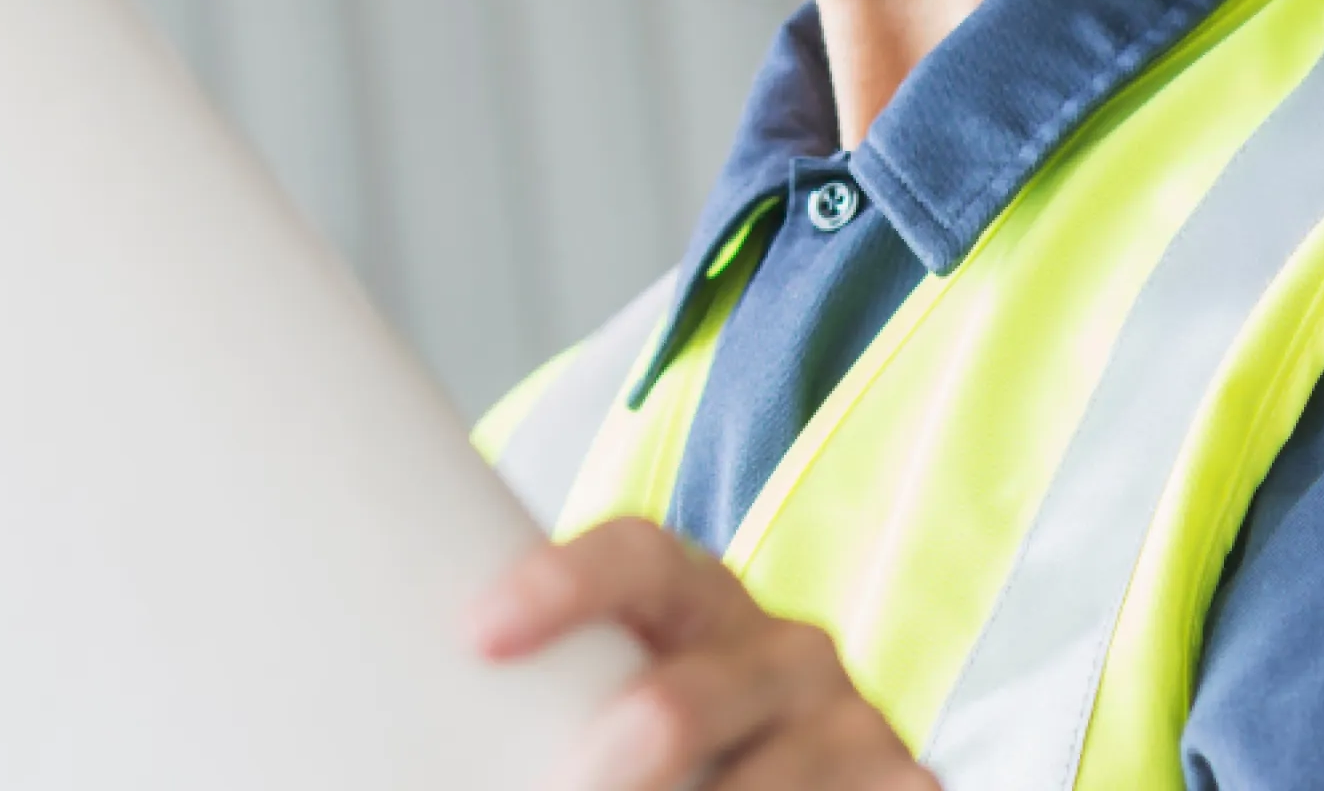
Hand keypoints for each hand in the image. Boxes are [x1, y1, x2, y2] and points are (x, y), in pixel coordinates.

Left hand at [473, 518, 934, 790]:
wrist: (805, 777)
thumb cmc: (665, 741)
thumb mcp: (621, 693)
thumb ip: (561, 683)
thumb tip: (413, 716)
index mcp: (699, 597)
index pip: (636, 556)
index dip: (560, 585)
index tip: (478, 633)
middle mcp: (785, 647)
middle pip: (686, 695)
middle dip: (625, 753)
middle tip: (569, 787)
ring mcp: (853, 723)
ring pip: (766, 779)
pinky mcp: (910, 785)